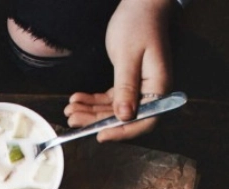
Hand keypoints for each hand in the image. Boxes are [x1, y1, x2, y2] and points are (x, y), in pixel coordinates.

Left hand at [64, 0, 173, 141]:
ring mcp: (141, 88)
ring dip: (91, 111)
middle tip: (73, 119)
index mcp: (159, 87)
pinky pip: (111, 99)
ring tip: (70, 109)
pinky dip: (94, 100)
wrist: (141, 5)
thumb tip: (124, 116)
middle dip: (97, 120)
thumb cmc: (137, 24)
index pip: (145, 120)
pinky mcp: (129, 83)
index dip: (123, 131)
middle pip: (125, 117)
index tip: (100, 135)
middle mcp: (152, 92)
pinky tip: (77, 98)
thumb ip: (126, 87)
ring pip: (114, 109)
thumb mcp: (127, 56)